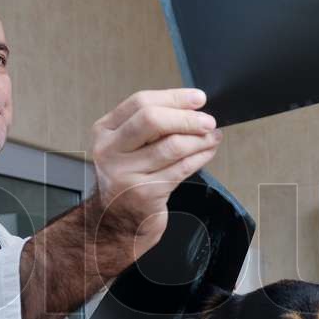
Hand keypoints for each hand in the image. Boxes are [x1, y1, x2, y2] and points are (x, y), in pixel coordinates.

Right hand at [91, 88, 221, 260]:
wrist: (118, 220)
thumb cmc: (129, 178)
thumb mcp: (128, 147)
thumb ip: (151, 126)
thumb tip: (192, 107)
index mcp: (105, 131)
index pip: (140, 102)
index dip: (174, 97)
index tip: (198, 98)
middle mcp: (110, 150)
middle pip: (152, 120)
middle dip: (187, 118)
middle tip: (208, 121)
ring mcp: (125, 173)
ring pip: (172, 146)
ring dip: (200, 139)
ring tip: (213, 137)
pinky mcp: (144, 193)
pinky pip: (181, 169)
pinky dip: (200, 157)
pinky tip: (207, 152)